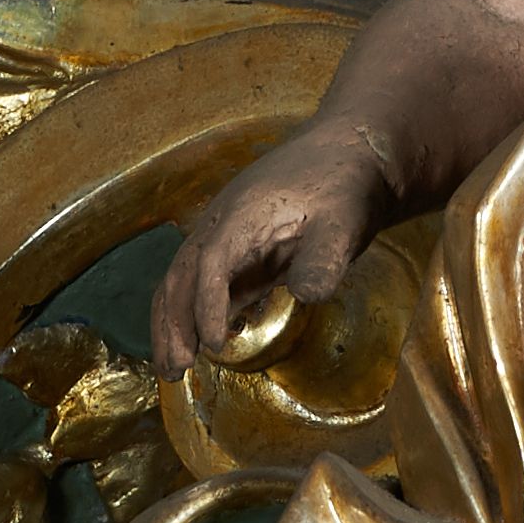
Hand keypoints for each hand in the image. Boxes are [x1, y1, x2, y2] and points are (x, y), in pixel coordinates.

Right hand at [152, 123, 392, 378]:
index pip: (211, 262)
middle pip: (182, 275)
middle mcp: (222, 224)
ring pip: (183, 281)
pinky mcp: (236, 249)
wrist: (350, 153)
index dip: (206, 304)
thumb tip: (307, 295)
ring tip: (176, 367)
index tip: (214, 343)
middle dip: (174, 324)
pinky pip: (203, 282)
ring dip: (174, 323)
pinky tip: (207, 343)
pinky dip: (195, 312)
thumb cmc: (345, 186)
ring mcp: (225, 236)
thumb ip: (324, 259)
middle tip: (177, 369)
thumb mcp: (344, 222)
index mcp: (242, 215)